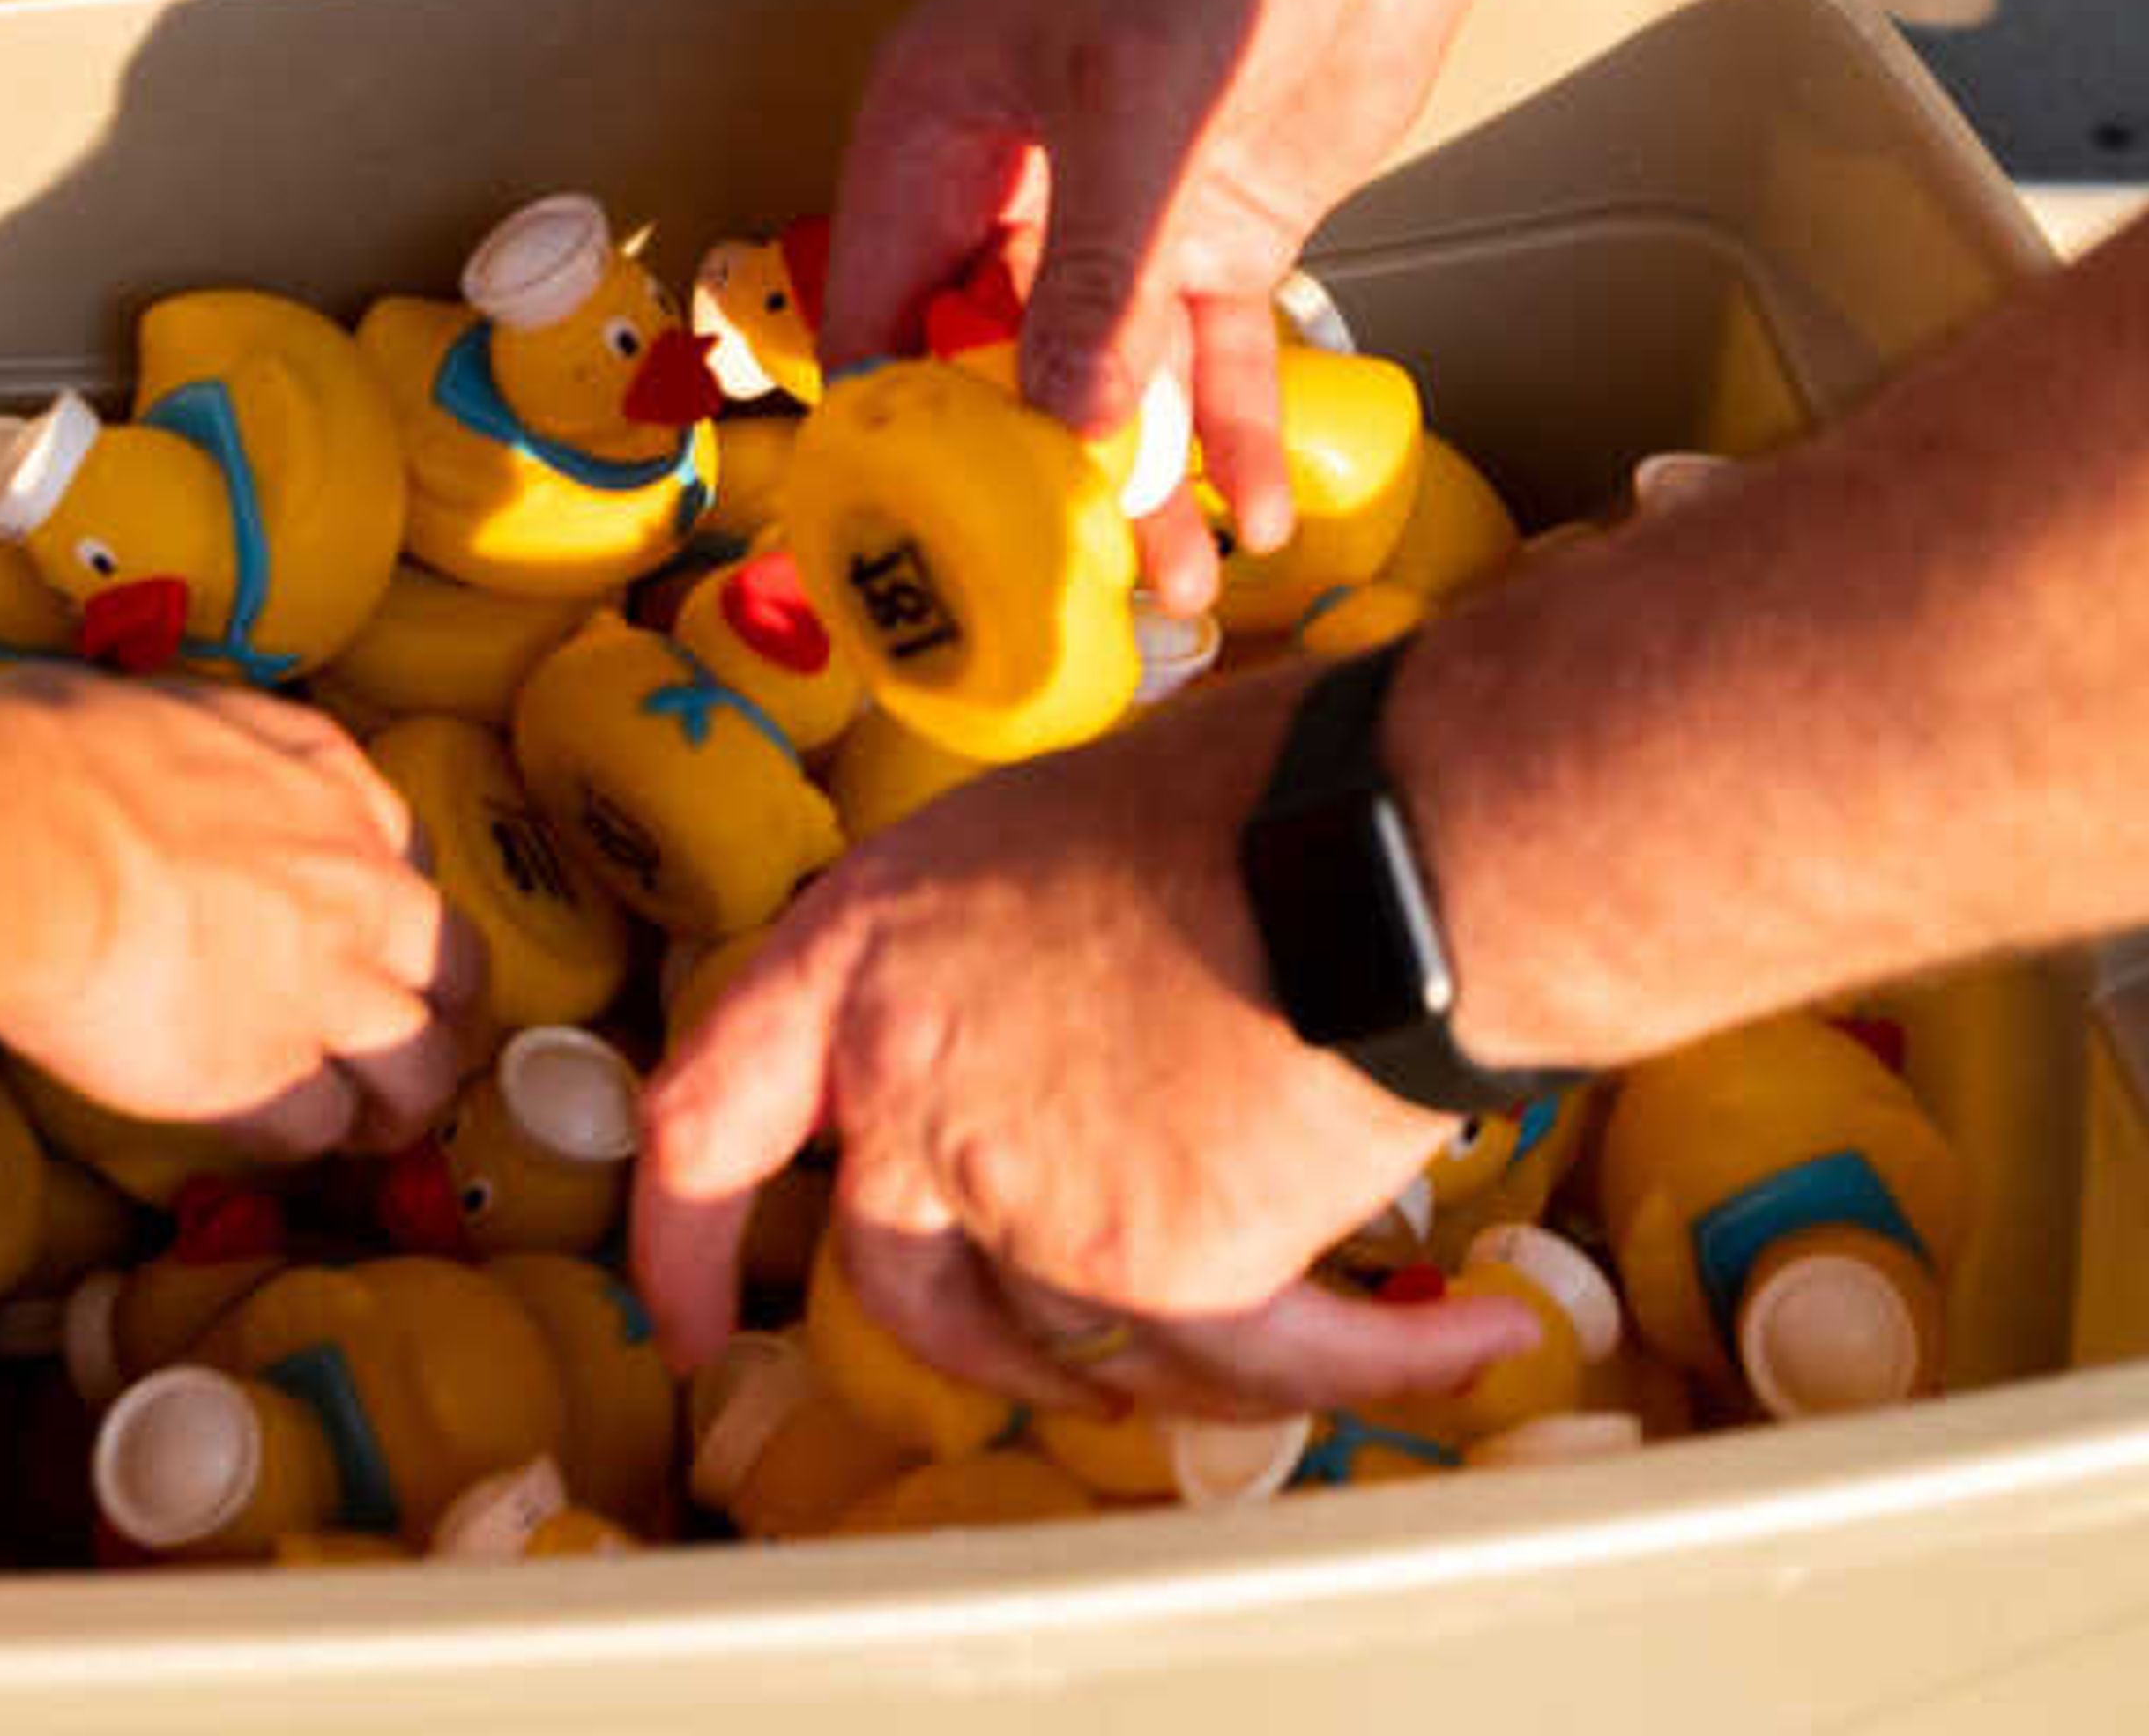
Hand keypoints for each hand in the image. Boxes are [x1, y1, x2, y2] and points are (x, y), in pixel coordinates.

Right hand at [0, 676, 481, 1158]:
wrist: (27, 841)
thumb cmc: (61, 754)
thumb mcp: (175, 707)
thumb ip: (219, 749)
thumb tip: (186, 761)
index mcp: (330, 780)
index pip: (411, 852)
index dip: (393, 903)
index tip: (367, 930)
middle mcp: (352, 883)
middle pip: (455, 965)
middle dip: (445, 1009)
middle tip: (410, 1042)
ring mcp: (322, 983)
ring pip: (422, 1066)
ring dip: (402, 1100)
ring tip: (375, 1124)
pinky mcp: (266, 1071)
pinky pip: (321, 1126)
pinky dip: (303, 1139)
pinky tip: (270, 1135)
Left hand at [631, 663, 1533, 1423]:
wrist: (1378, 835)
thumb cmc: (1255, 785)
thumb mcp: (1063, 830)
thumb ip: (1006, 956)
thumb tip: (1065, 1024)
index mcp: (866, 947)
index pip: (709, 1110)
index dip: (681, 1234)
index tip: (687, 1317)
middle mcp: (911, 1081)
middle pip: (898, 1286)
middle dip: (975, 1341)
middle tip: (1055, 1361)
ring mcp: (1026, 1195)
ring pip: (1078, 1345)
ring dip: (1200, 1349)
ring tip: (1340, 1296)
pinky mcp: (1159, 1271)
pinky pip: (1255, 1362)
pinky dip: (1369, 1359)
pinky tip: (1467, 1337)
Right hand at [829, 0, 1465, 597]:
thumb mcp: (1133, 111)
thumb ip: (1095, 279)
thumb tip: (1060, 430)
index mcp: (932, 131)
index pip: (872, 308)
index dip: (888, 430)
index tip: (917, 546)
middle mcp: (1006, 186)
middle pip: (986, 370)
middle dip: (1026, 485)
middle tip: (1069, 594)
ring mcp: (1114, 219)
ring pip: (1102, 383)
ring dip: (1139, 486)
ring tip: (1180, 590)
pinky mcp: (1214, 234)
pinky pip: (1204, 361)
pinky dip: (1228, 434)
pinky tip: (1257, 510)